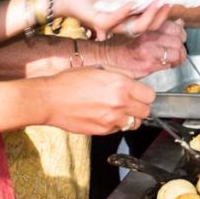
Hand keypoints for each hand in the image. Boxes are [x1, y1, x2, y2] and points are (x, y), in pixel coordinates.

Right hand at [37, 66, 154, 134]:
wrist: (50, 99)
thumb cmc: (71, 81)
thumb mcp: (99, 68)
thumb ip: (122, 74)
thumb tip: (135, 80)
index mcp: (121, 85)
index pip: (150, 95)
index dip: (144, 94)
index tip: (139, 93)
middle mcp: (120, 103)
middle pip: (146, 111)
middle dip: (140, 106)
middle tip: (130, 102)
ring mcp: (111, 119)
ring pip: (134, 123)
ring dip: (130, 117)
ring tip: (117, 110)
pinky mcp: (102, 130)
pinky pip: (118, 129)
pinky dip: (115, 124)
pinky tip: (104, 115)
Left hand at [55, 0, 171, 40]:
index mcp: (131, 14)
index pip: (153, 18)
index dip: (164, 10)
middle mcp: (124, 22)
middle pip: (149, 26)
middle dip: (161, 15)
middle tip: (167, 0)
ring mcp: (114, 25)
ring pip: (137, 27)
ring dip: (150, 15)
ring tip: (157, 0)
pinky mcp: (101, 24)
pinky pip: (117, 21)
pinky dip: (125, 11)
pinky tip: (132, 1)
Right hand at [106, 20, 187, 77]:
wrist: (104, 56)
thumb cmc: (119, 43)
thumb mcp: (139, 28)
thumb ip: (160, 25)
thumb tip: (179, 23)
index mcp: (148, 25)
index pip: (177, 27)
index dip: (180, 34)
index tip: (178, 37)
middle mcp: (149, 37)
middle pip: (179, 40)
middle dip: (180, 46)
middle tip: (177, 49)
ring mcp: (149, 51)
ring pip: (178, 52)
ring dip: (179, 56)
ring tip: (174, 57)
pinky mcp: (148, 65)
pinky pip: (169, 64)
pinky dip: (172, 64)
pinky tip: (168, 64)